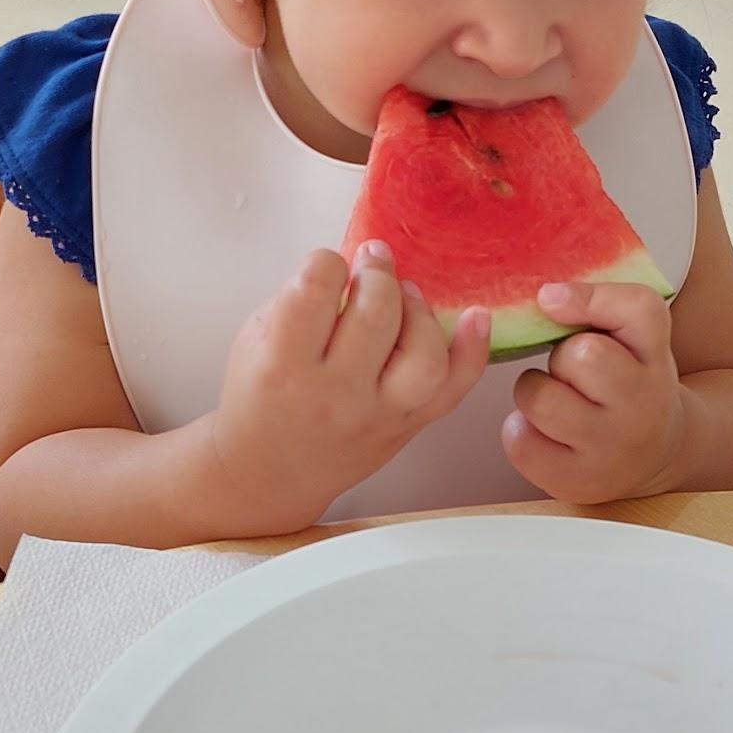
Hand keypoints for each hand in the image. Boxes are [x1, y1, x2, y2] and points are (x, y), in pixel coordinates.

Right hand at [206, 244, 490, 531]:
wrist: (268, 470)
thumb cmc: (260, 395)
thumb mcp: (255, 340)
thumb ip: (298, 299)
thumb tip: (353, 261)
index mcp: (284, 364)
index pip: (316, 287)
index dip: (326, 263)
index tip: (328, 268)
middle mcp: (334, 393)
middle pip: (375, 313)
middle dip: (377, 271)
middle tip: (372, 262)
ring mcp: (377, 414)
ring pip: (423, 353)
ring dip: (418, 308)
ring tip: (403, 293)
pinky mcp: (407, 426)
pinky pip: (452, 390)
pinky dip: (473, 351)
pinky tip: (477, 317)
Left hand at [503, 281, 687, 505]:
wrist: (655, 456)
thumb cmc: (629, 384)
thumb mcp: (634, 340)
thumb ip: (601, 308)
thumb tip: (545, 298)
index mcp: (656, 357)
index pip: (639, 310)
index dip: (590, 298)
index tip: (549, 299)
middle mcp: (643, 404)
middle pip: (580, 355)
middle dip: (561, 357)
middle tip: (571, 373)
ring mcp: (612, 447)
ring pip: (541, 398)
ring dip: (533, 391)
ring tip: (554, 400)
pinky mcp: (579, 481)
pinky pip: (521, 440)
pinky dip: (520, 431)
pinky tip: (544, 433)